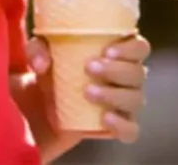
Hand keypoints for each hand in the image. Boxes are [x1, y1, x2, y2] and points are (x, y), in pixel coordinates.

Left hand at [28, 34, 150, 143]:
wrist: (40, 107)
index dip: (130, 48)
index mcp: (119, 53)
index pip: (140, 47)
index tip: (107, 50)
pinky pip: (131, 130)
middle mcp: (128, 78)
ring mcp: (124, 104)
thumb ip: (37, 50)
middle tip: (89, 68)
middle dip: (116, 69)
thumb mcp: (39, 53)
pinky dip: (122, 124)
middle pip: (139, 73)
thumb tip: (42, 63)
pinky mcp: (117, 127)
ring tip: (88, 92)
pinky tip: (105, 118)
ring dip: (115, 94)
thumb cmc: (50, 70)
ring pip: (136, 99)